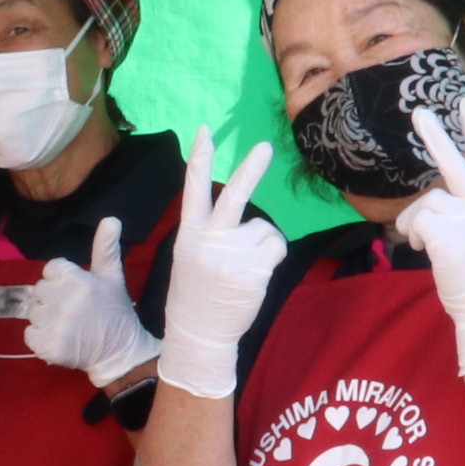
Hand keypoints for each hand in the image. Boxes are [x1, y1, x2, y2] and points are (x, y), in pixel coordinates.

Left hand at [20, 214, 163, 389]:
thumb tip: (111, 219)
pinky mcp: (48, 347)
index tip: (77, 292)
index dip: (61, 280)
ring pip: (33, 312)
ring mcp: (56, 326)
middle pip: (39, 289)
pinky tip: (59, 339)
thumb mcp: (113, 277)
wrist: (120, 353)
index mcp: (80, 281)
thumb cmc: (115, 312)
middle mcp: (66, 302)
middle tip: (73, 310)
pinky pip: (29, 334)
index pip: (51, 269)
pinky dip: (40, 338)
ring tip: (67, 325)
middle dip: (53, 298)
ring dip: (45, 318)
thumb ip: (106, 248)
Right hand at [154, 128, 285, 400]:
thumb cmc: (197, 295)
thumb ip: (210, 234)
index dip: (201, 159)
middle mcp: (209, 241)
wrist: (198, 335)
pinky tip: (255, 275)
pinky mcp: (253, 271)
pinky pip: (275, 247)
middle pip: (234, 196)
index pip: (194, 190)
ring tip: (243, 268)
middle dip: (250, 169)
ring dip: (261, 244)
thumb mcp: (189, 258)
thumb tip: (247, 220)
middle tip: (265, 146)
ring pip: (264, 229)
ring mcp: (232, 256)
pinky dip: (271, 257)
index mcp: (189, 235)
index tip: (205, 131)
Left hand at [398, 104, 464, 374]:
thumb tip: (434, 192)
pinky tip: (427, 253)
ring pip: (425, 202)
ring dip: (415, 222)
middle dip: (436, 137)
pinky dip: (413, 235)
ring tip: (426, 244)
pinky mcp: (449, 235)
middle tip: (419, 112)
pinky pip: (415, 221)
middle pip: (455, 164)